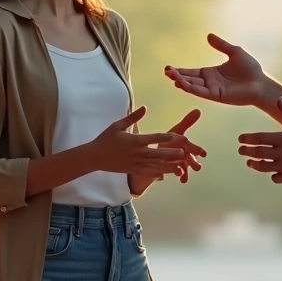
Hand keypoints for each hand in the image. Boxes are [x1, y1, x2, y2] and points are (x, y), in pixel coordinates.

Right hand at [87, 107, 204, 175]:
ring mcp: (137, 163)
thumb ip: (133, 117)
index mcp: (135, 140)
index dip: (170, 138)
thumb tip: (145, 108)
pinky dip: (161, 172)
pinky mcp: (134, 170)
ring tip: (182, 164)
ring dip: (170, 164)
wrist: (95, 157)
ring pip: (157, 165)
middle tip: (186, 152)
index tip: (181, 137)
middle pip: (160, 153)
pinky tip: (169, 173)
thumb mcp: (118, 125)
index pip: (156, 138)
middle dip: (174, 153)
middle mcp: (138, 152)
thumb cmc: (106, 139)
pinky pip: (150, 172)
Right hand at [164, 33, 267, 106]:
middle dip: (176, 76)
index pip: (191, 72)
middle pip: (188, 79)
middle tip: (165, 71)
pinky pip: (201, 92)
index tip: (168, 68)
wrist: (261, 83)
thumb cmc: (250, 68)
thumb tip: (208, 35)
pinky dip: (190, 88)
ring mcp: (212, 90)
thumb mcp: (234, 52)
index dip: (180, 71)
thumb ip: (221, 45)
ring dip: (181, 81)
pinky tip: (182, 83)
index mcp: (210, 73)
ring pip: (192, 86)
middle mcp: (209, 82)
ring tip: (170, 75)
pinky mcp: (216, 95)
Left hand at [238, 98, 281, 183]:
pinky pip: (276, 177)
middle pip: (258, 153)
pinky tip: (271, 171)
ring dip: (255, 164)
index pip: (259, 138)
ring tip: (250, 163)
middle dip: (247, 151)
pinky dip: (272, 175)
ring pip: (264, 167)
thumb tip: (279, 99)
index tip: (241, 139)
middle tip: (241, 150)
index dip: (248, 139)